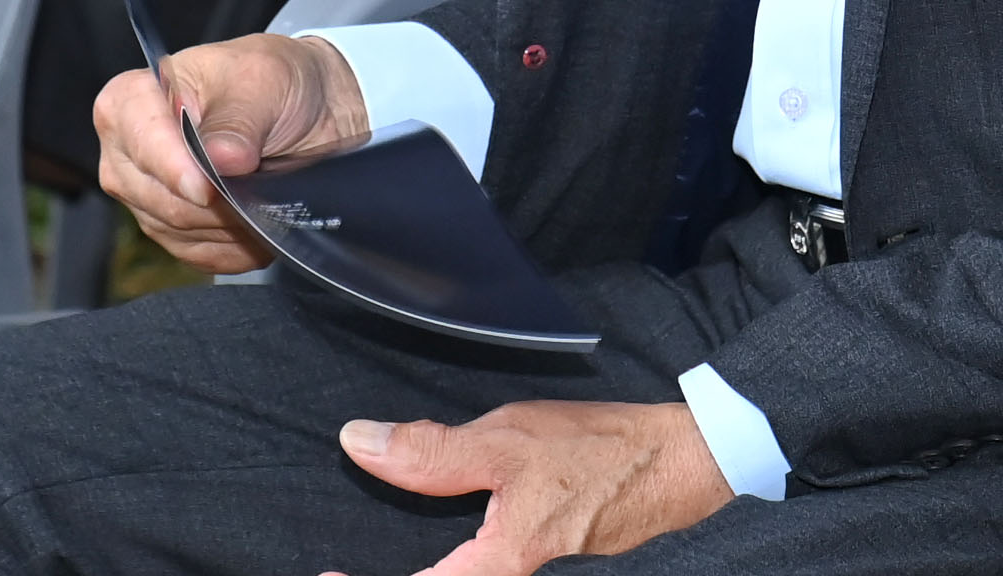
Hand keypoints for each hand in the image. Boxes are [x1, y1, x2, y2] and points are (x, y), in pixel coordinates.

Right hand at [93, 30, 368, 272]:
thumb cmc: (268, 80)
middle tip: (260, 185)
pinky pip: (197, 253)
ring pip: (181, 230)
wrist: (297, 107)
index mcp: (132, 98)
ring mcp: (143, 195)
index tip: (209, 188)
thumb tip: (220, 159)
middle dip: (216, 201)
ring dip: (231, 223)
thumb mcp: (262, 80)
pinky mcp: (169, 230)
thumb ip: (237, 120)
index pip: (140, 140)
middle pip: (159, 197)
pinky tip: (260, 224)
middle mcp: (125, 151)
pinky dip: (235, 245)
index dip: (175, 168)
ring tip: (266, 198)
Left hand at [336, 401, 733, 575]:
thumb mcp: (506, 440)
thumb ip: (430, 452)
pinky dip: (452, 567)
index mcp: (498, 568)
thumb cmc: (599, 451)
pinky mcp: (543, 571)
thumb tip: (361, 445)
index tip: (325, 574)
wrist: (677, 462)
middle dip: (394, 574)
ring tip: (382, 554)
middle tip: (346, 566)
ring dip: (428, 569)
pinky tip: (433, 547)